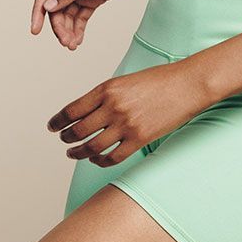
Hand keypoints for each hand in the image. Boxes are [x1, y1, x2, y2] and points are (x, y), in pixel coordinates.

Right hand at [30, 0, 160, 49]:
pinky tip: (78, 39)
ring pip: (69, 14)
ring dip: (69, 29)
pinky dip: (79, 27)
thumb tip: (48, 6)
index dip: (38, 12)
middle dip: (59, 26)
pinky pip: (82, 15)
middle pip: (57, 8)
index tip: (35, 30)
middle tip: (65, 42)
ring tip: (72, 44)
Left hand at [47, 60, 213, 164]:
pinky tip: (97, 160)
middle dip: (65, 138)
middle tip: (63, 141)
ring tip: (74, 154)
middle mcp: (113, 107)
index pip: (71, 110)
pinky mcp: (140, 138)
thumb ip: (105, 96)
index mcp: (106, 89)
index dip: (57, 121)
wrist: (189, 84)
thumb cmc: (161, 80)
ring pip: (91, 147)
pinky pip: (112, 157)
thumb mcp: (126, 81)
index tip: (52, 127)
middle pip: (77, 131)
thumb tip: (86, 113)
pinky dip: (100, 161)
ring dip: (78, 153)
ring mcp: (126, 124)